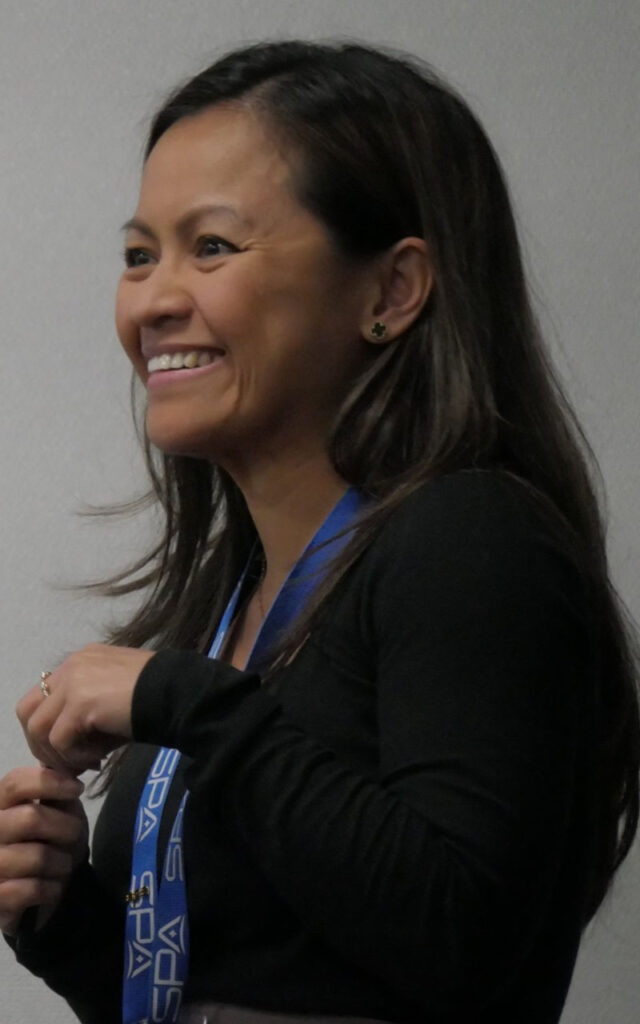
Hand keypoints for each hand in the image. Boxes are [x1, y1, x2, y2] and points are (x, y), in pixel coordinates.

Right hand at [0, 765, 86, 934]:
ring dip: (61, 863)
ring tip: (61, 866)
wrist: (38, 896)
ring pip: (36, 857)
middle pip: (30, 818)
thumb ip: (56, 792)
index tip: (77, 789)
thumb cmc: (49, 844)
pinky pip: (31, 889)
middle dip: (65, 828)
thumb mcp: (57, 813)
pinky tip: (51, 888)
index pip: (16, 783)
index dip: (50, 781)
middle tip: (74, 836)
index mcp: (0, 805)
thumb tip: (64, 766)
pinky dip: (51, 889)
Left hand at [16, 644, 154, 774]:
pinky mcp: (79, 701)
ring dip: (57, 754)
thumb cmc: (157, 701)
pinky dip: (74, 756)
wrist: (181, 695)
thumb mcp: (115, 708)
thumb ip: (88, 723)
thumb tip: (70, 757)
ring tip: (86, 765)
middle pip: (28, 710)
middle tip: (68, 764)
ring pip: (37, 727)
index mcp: (82, 662)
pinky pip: (58, 739)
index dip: (51, 730)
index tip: (76, 753)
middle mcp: (72, 665)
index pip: (43, 698)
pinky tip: (98, 759)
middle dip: (41, 743)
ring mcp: (73, 681)